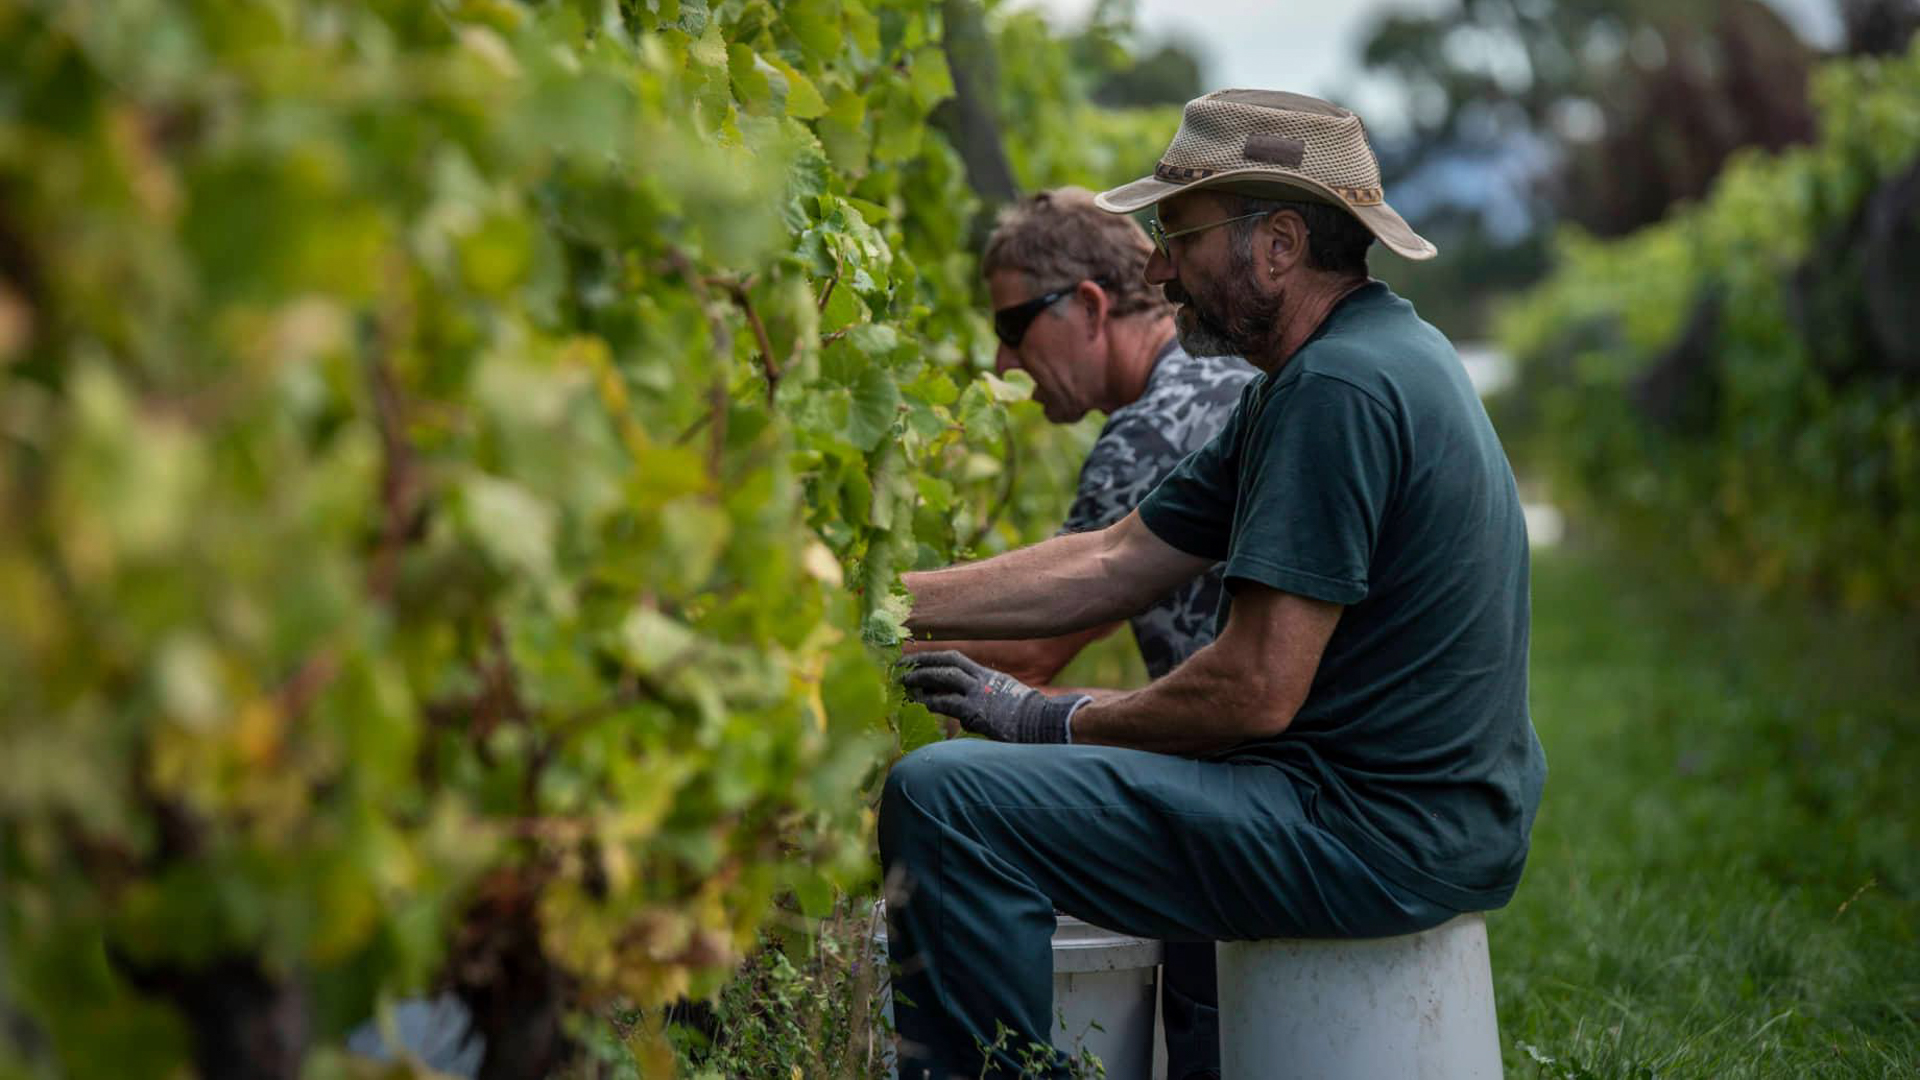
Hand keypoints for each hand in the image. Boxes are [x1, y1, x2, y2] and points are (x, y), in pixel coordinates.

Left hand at [896, 650, 1088, 743]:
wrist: (1044, 723)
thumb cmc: (1026, 718)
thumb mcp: (1004, 703)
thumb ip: (982, 704)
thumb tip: (965, 720)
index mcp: (988, 675)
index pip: (955, 659)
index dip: (934, 657)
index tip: (916, 659)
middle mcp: (982, 679)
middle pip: (947, 661)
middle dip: (923, 661)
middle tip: (903, 666)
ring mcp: (979, 693)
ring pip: (944, 676)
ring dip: (922, 678)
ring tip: (904, 683)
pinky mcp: (977, 710)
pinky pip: (947, 702)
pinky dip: (930, 700)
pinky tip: (917, 703)